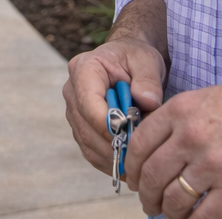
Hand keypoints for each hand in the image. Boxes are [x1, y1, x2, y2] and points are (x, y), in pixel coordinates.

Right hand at [63, 33, 167, 176]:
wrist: (129, 61)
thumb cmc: (136, 59)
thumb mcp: (147, 61)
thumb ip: (148, 81)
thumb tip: (148, 103)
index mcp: (84, 68)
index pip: (89, 103)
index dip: (109, 124)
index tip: (134, 137)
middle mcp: (72, 90)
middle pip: (87, 127)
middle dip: (114, 144)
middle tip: (141, 153)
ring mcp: (73, 110)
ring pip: (87, 142)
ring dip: (112, 155)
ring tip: (138, 159)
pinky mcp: (79, 126)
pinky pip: (90, 150)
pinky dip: (108, 160)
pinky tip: (128, 162)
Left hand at [124, 77, 221, 218]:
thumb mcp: (203, 100)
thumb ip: (175, 122)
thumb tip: (150, 150)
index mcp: (180, 111)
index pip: (139, 145)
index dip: (131, 168)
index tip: (133, 179)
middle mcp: (191, 137)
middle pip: (152, 175)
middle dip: (146, 195)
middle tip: (148, 203)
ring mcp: (213, 164)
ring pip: (174, 200)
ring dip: (167, 212)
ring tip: (169, 214)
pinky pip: (203, 216)